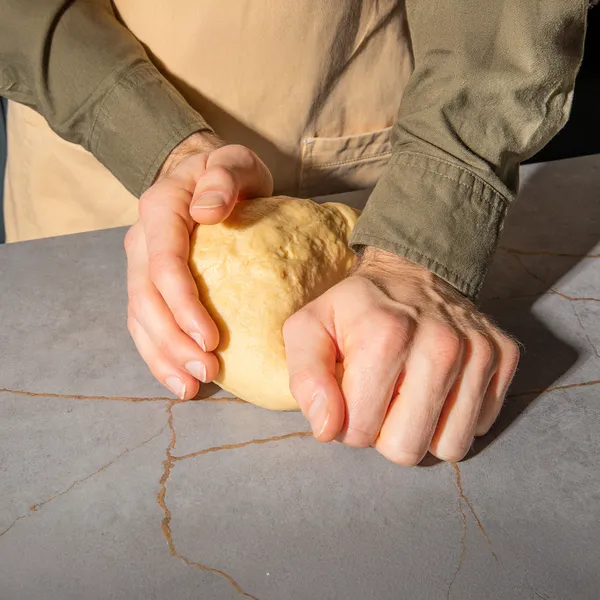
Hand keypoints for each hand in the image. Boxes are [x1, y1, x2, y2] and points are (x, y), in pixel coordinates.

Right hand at [125, 132, 272, 398]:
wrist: (204, 176)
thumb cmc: (227, 173)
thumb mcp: (234, 161)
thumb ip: (223, 177)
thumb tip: (207, 210)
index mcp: (160, 211)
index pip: (164, 265)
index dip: (183, 306)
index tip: (211, 339)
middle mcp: (141, 242)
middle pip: (147, 301)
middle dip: (173, 342)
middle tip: (206, 372)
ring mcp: (141, 266)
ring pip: (140, 320)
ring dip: (163, 357)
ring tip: (191, 387)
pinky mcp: (149, 284)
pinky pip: (145, 324)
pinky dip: (159, 354)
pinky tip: (179, 379)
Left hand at [283, 248, 519, 463]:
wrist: (413, 270)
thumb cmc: (355, 309)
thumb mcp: (309, 330)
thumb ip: (305, 380)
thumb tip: (329, 429)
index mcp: (385, 336)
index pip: (361, 432)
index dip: (348, 422)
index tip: (351, 394)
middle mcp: (440, 344)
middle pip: (408, 448)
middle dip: (385, 434)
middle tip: (380, 397)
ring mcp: (478, 350)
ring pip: (450, 447)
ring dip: (423, 429)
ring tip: (408, 393)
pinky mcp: (504, 356)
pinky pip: (480, 426)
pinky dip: (455, 416)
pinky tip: (439, 386)